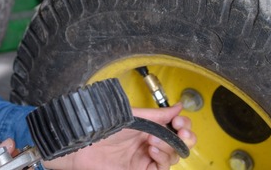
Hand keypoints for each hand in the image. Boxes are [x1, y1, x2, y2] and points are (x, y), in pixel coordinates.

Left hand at [45, 104, 196, 169]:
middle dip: (184, 138)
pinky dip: (162, 160)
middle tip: (180, 132)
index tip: (182, 123)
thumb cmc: (104, 128)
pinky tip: (153, 151)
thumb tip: (178, 107)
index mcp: (150, 127)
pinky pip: (161, 169)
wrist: (86, 145)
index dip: (184, 126)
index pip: (177, 128)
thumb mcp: (135, 117)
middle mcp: (150, 142)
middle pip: (179, 144)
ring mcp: (146, 158)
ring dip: (169, 148)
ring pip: (173, 157)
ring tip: (154, 141)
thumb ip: (159, 114)